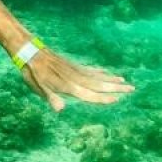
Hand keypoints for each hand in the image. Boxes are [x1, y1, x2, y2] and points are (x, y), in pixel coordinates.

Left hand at [18, 48, 132, 112]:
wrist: (30, 51)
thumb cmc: (32, 73)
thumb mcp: (38, 87)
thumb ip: (51, 98)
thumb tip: (60, 110)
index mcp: (69, 86)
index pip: (90, 94)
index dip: (103, 98)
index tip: (118, 98)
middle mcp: (75, 77)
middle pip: (99, 84)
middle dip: (115, 87)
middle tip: (132, 88)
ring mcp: (74, 70)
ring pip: (97, 76)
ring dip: (110, 79)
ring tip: (124, 80)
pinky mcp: (71, 65)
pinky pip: (90, 69)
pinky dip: (99, 71)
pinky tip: (106, 71)